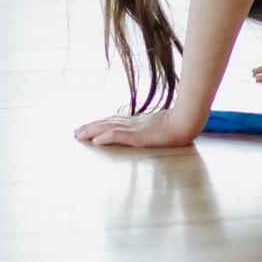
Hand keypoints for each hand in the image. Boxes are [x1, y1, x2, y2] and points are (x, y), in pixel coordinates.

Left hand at [74, 107, 198, 148]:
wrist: (187, 121)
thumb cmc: (180, 124)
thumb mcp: (163, 124)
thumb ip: (152, 127)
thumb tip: (148, 130)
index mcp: (138, 122)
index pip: (114, 121)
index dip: (100, 123)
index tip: (88, 127)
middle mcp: (133, 123)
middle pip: (106, 123)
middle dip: (90, 127)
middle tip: (75, 132)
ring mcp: (134, 129)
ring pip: (108, 128)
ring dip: (92, 131)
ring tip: (78, 135)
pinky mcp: (137, 136)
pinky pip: (118, 136)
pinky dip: (105, 137)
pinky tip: (96, 141)